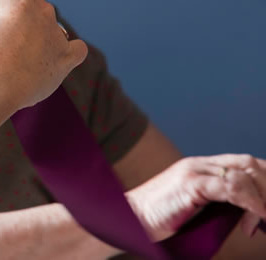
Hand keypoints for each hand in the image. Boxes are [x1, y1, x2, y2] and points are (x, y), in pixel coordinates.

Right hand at [0, 0, 86, 140]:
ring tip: (19, 64)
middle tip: (0, 49)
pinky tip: (55, 61)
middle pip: (33, 13)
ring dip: (41, 41)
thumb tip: (1, 39)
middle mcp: (42, 6)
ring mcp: (56, 31)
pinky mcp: (65, 56)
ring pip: (53, 31)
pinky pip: (77, 50)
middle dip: (19, 29)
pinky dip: (69, 54)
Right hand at [126, 154, 265, 239]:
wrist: (128, 216)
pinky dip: (250, 202)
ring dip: (262, 198)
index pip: (244, 163)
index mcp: (200, 166)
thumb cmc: (159, 217)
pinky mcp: (189, 184)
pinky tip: (257, 215)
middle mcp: (199, 163)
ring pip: (243, 174)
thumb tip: (247, 214)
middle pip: (249, 164)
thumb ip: (216, 202)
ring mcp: (193, 171)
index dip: (265, 179)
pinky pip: (229, 187)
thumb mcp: (194, 206)